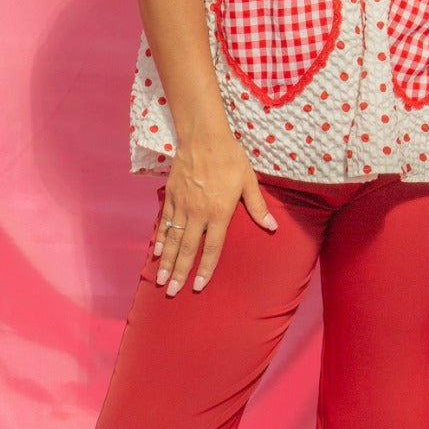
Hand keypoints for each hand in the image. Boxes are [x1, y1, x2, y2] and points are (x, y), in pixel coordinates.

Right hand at [153, 127, 276, 296]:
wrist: (203, 137)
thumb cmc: (230, 158)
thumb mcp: (249, 181)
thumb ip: (257, 207)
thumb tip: (272, 227)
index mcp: (219, 212)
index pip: (212, 248)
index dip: (205, 269)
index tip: (198, 287)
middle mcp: (198, 213)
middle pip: (188, 249)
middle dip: (180, 272)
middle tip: (172, 292)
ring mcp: (182, 205)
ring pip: (173, 239)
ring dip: (167, 261)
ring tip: (161, 280)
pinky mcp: (171, 196)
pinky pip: (164, 222)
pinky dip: (160, 239)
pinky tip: (156, 253)